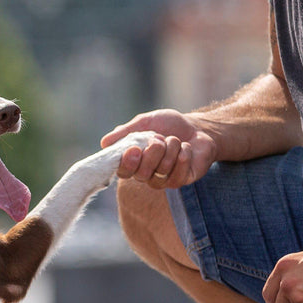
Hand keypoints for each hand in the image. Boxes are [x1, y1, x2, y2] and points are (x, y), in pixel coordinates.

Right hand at [100, 109, 216, 188]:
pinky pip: (178, 175)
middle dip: (153, 152)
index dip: (127, 163)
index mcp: (134, 161)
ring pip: (161, 172)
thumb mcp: (145, 122)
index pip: (123, 171)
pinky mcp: (182, 180)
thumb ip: (125, 132)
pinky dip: (183, 156)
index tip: (134, 148)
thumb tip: (104, 143)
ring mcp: (164, 180)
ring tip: (175, 140)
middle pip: (142, 174)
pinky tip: (186, 148)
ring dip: (171, 149)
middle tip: (160, 137)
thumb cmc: (168, 124)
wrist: (197, 127)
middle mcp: (146, 174)